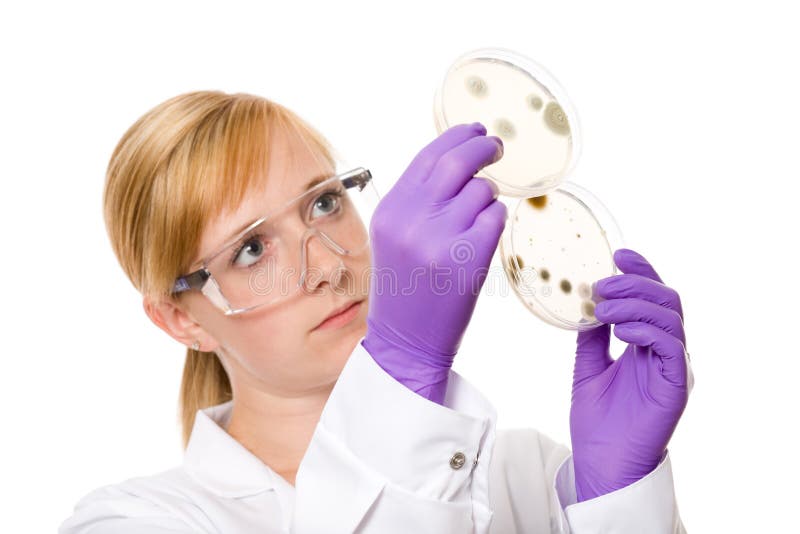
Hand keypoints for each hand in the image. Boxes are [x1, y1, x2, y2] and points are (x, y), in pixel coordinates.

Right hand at [361, 122, 505, 403]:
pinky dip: (495, 221)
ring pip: (482, 191)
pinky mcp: (468, 258)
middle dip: (482, 146)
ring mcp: (440, 239)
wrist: (406, 339)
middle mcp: (411, 220)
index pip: (428, 157)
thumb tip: (459, 158)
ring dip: (488, 197)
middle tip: (496, 146)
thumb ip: (419, 200)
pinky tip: (481, 240)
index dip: (456, 137)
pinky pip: (495, 218)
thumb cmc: (406, 287)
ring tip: (476, 220)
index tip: (475, 131)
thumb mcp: (396, 236)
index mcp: (390, 211)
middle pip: (457, 162)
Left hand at [570, 248, 693, 501]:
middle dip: (635, 284)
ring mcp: (673, 367)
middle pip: (665, 300)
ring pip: (670, 318)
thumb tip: (584, 299)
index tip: (618, 255)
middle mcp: (664, 351)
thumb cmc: (597, 419)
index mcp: (646, 343)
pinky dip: (647, 330)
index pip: (652, 296)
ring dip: (636, 305)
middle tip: (602, 284)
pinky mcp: (676, 386)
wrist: (600, 461)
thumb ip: (591, 334)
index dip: (640, 271)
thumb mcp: (587, 365)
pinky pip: (671, 347)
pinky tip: (621, 331)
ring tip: (602, 309)